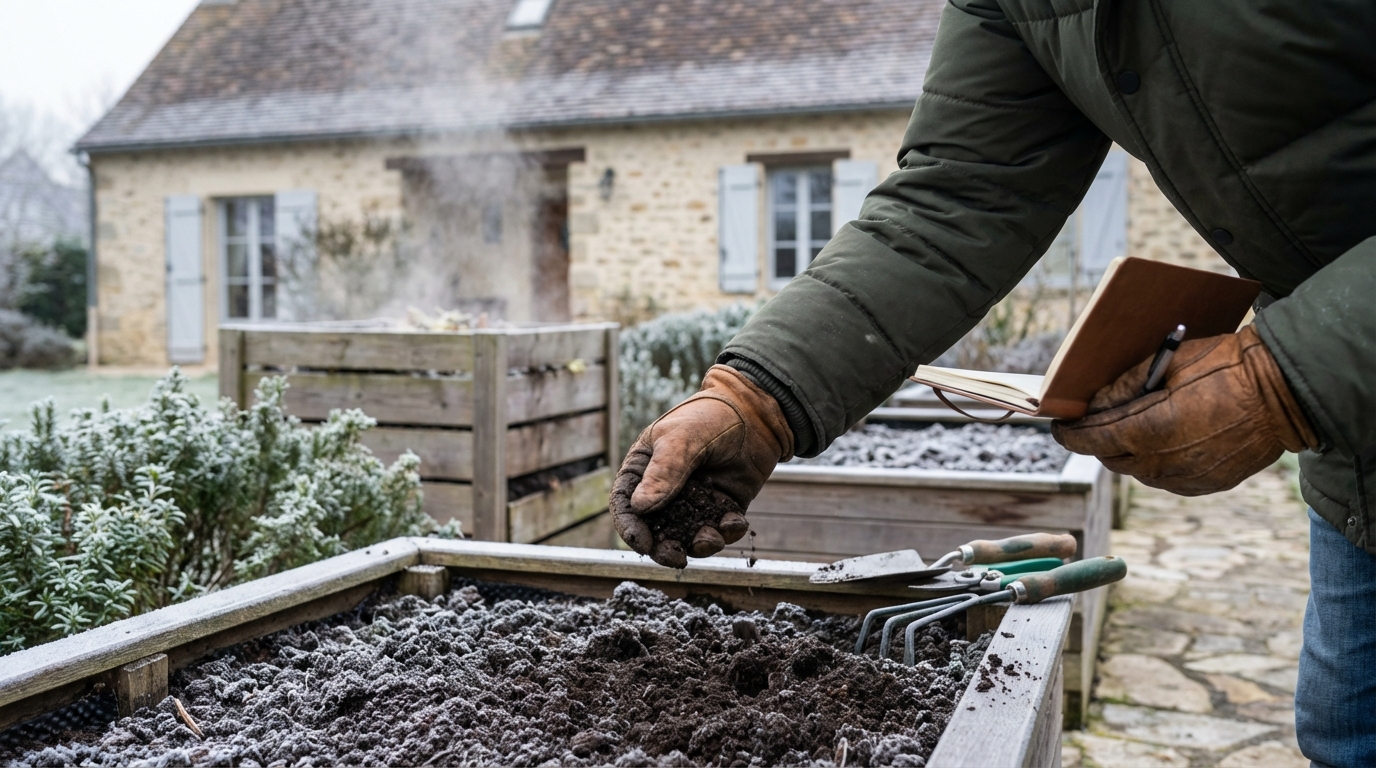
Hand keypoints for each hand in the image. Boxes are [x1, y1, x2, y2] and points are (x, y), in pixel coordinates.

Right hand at [611, 365, 793, 567]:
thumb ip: (664, 471)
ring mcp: (695, 502)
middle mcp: (666, 490)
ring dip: (699, 544)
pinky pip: (721, 530)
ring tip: (711, 538)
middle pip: (656, 530)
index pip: (626, 505)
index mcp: (644, 470)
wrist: (756, 412)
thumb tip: (640, 507)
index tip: (643, 544)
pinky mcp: (723, 507)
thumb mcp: (681, 439)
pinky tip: (736, 523)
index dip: (631, 528)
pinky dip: (727, 533)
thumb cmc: (709, 417)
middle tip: (677, 558)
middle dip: (666, 548)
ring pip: (689, 536)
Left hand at [1051, 325, 1318, 494]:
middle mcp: (1163, 463)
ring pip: (1138, 471)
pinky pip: (1166, 478)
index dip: (1069, 435)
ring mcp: (1185, 478)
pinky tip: (1166, 441)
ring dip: (1129, 452)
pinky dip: (1158, 462)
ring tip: (1135, 427)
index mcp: (1148, 430)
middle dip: (1099, 440)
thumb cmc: (1225, 367)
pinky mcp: (1205, 485)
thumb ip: (1123, 387)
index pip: (1090, 440)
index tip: (1059, 428)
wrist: (1283, 393)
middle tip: (1097, 422)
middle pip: (1111, 458)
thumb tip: (1091, 405)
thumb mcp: (1168, 363)